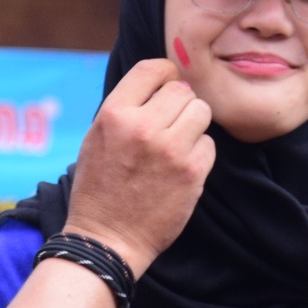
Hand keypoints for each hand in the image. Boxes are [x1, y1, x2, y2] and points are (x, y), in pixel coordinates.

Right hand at [63, 58, 214, 276]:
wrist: (107, 239)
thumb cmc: (100, 188)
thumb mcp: (97, 137)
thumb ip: (126, 108)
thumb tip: (163, 82)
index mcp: (114, 114)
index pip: (153, 68)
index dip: (164, 75)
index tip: (165, 88)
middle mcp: (142, 126)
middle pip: (182, 90)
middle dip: (179, 104)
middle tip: (169, 125)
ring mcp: (170, 149)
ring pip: (201, 111)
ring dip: (193, 125)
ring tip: (177, 143)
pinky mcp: (192, 172)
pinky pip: (209, 144)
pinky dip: (199, 153)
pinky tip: (181, 167)